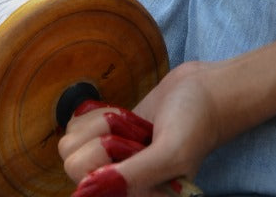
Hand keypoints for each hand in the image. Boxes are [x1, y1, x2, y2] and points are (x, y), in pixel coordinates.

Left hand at [59, 65, 217, 195]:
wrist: (202, 90)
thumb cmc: (195, 124)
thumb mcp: (172, 153)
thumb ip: (136, 174)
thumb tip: (92, 186)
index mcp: (137, 196)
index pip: (87, 188)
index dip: (99, 164)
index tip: (127, 149)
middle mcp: (119, 183)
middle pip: (72, 163)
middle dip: (99, 140)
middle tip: (132, 135)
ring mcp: (109, 157)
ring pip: (72, 141)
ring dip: (99, 125)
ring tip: (131, 126)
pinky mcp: (104, 134)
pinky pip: (78, 124)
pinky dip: (98, 115)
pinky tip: (124, 117)